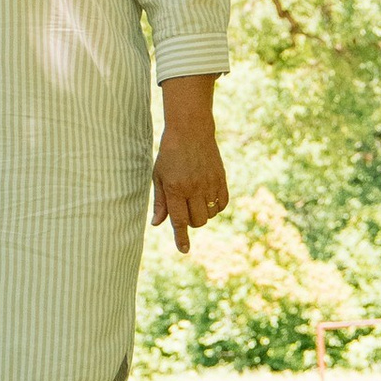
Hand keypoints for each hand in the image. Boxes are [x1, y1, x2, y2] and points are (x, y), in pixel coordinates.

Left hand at [152, 82, 228, 256]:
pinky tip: (209, 199)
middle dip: (191, 223)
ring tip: (196, 200)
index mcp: (175, 188)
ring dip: (203, 214)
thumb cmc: (169, 154)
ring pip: (210, 215)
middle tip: (185, 208)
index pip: (179, 220)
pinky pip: (222, 204)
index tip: (184, 250)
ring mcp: (209, 183)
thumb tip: (157, 224)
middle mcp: (193, 188)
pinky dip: (216, 207)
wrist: (190, 131)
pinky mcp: (221, 179)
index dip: (181, 238)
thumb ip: (160, 201)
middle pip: (197, 222)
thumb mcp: (158, 176)